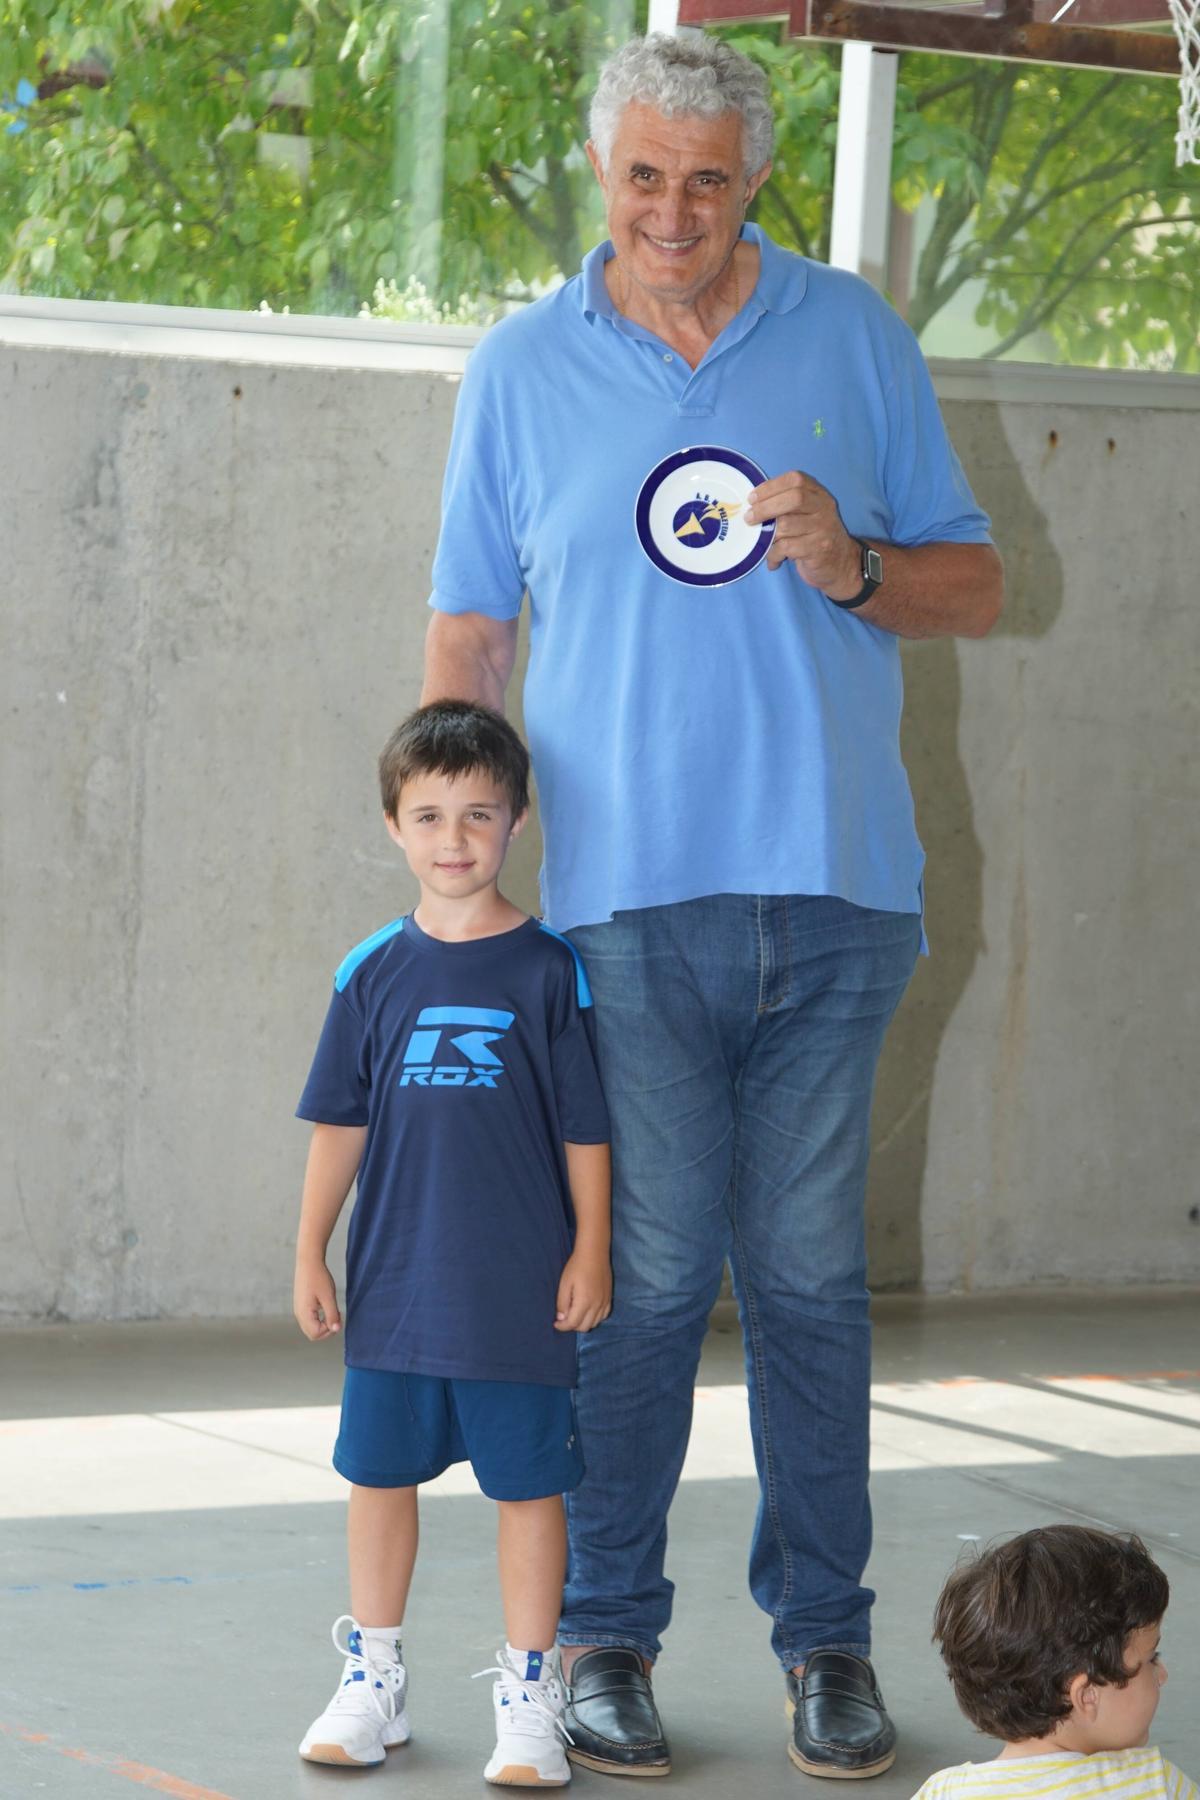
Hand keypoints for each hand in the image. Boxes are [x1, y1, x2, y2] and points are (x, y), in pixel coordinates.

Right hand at [294, 1257, 341, 1340]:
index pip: (315, 1334)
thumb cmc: (319, 1278)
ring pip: (310, 1327)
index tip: (338, 1318)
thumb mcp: (329, 1297)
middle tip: (337, 1317)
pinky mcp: (301, 1305)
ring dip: (323, 1324)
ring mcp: (298, 1309)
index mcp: (304, 1314)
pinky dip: (319, 1318)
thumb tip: (336, 1329)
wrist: (309, 1262)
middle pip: (312, 1334)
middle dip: (326, 1330)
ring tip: (333, 1311)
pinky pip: (309, 1319)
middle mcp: (298, 1314)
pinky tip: (326, 1307)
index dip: (329, 1330)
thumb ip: (332, 1315)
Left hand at [554, 1249, 611, 1332]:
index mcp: (584, 1302)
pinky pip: (603, 1316)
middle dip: (572, 1325)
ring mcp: (605, 1302)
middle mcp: (597, 1305)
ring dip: (583, 1323)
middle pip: (584, 1327)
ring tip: (575, 1313)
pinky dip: (595, 1318)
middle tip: (564, 1317)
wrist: (594, 1253)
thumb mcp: (564, 1284)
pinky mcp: (609, 1298)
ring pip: (595, 1323)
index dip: (562, 1327)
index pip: (573, 1324)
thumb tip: (561, 1318)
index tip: (556, 1323)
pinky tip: (588, 1310)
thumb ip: (562, 1303)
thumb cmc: (576, 1267)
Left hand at [745, 471, 860, 593]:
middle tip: (749, 518)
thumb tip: (752, 505)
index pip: (796, 480)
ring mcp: (823, 528)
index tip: (752, 498)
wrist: (841, 564)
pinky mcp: (818, 549)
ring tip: (764, 544)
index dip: (771, 486)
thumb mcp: (806, 515)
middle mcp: (823, 507)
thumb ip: (786, 505)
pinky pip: (787, 548)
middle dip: (765, 507)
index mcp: (818, 494)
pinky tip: (774, 560)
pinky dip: (774, 554)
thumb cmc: (814, 537)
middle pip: (793, 498)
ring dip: (768, 536)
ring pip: (786, 525)